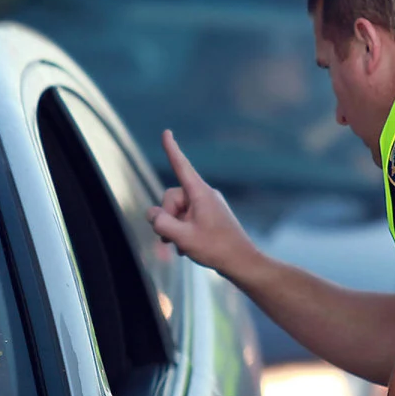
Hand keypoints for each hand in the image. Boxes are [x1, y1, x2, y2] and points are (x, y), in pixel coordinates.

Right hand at [147, 130, 258, 274]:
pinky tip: (188, 248)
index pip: (182, 166)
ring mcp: (207, 206)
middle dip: (167, 217)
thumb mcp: (182, 237)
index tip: (167, 132)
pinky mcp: (208, 217)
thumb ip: (162, 223)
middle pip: (171, 198)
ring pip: (177, 211)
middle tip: (175, 238)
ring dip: (174, 228)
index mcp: (200, 193)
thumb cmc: (216, 248)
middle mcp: (204, 195)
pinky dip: (183, 232)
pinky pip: (186, 219)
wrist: (242, 262)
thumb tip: (152, 214)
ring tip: (184, 245)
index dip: (172, 149)